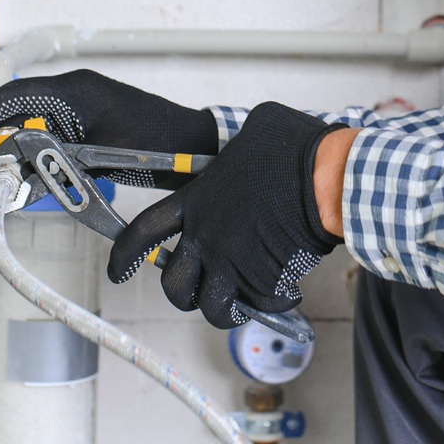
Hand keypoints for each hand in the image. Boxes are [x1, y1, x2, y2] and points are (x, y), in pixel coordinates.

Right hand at [0, 69, 217, 186]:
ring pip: (31, 133)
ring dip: (12, 157)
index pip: (17, 95)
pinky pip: (48, 145)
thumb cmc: (157, 142)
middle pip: (18, 116)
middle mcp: (72, 97)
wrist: (191, 148)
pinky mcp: (85, 134)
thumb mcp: (101, 150)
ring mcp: (79, 115)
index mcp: (75, 90)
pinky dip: (33, 164)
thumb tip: (20, 161)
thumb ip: (58, 154)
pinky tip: (22, 184)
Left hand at [108, 102, 342, 327]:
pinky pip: (258, 307)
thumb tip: (246, 151)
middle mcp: (207, 235)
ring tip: (244, 303)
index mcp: (197, 199)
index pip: (144, 232)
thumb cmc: (296, 147)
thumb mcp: (256, 132)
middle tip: (199, 292)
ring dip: (225, 311)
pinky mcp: (262, 281)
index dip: (125, 255)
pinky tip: (286, 293)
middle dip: (183, 295)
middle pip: (173, 285)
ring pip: (211, 308)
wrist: (326, 177)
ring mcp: (233, 261)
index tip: (117, 272)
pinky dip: (271, 306)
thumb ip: (238, 152)